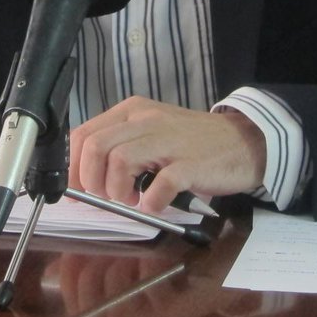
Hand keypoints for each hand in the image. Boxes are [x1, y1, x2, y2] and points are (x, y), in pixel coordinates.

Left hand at [69, 96, 266, 214]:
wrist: (243, 141)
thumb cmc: (192, 143)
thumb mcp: (151, 133)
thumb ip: (121, 146)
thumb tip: (85, 177)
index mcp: (133, 111)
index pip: (84, 133)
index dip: (73, 167)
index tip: (79, 190)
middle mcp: (147, 120)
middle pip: (96, 146)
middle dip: (91, 180)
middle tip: (106, 197)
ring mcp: (169, 140)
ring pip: (120, 160)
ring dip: (117, 191)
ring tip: (132, 199)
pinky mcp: (190, 163)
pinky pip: (160, 184)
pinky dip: (150, 201)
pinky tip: (154, 204)